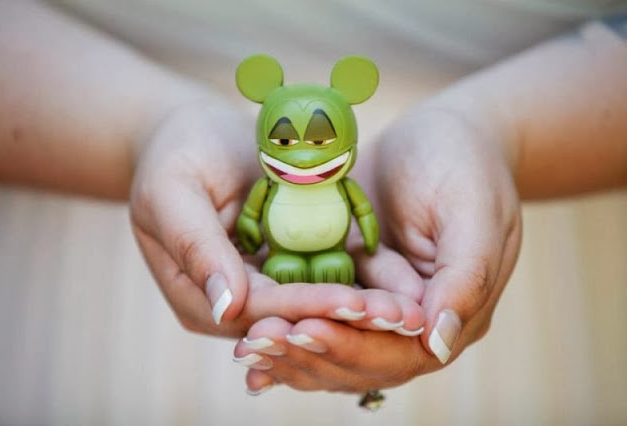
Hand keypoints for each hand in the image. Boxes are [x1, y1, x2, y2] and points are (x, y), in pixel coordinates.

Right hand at [129, 98, 424, 338]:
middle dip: (347, 317)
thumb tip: (226, 309)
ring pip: (316, 305)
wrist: (194, 133)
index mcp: (196, 296)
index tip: (358, 303)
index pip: (258, 309)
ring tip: (410, 310)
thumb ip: (196, 247)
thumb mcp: (174, 192)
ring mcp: (262, 285)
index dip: (308, 307)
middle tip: (403, 317)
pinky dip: (360, 284)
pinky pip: (324, 278)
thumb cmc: (177, 154)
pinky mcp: (285, 266)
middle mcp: (232, 303)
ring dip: (363, 309)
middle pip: (293, 317)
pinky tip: (397, 287)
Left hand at [235, 103, 521, 393]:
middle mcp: (415, 321)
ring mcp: (379, 301)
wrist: (444, 132)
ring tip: (245, 346)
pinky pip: (318, 311)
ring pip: (332, 342)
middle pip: (359, 359)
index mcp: (455, 314)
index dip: (352, 347)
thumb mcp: (473, 214)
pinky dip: (286, 325)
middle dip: (308, 350)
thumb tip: (436, 345)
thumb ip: (464, 279)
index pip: (400, 353)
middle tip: (258, 341)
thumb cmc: (466, 166)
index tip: (306, 330)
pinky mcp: (352, 278)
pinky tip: (246, 340)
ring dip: (289, 349)